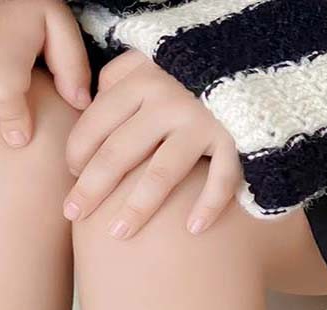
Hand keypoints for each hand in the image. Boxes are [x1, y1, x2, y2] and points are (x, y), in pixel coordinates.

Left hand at [64, 50, 240, 236]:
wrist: (255, 58)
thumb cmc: (188, 71)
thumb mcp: (150, 61)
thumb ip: (119, 79)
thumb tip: (88, 106)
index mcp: (142, 80)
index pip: (95, 124)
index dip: (76, 153)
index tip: (71, 175)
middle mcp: (170, 98)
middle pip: (119, 152)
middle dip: (91, 188)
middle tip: (73, 214)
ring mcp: (204, 120)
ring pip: (162, 173)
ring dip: (137, 208)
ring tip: (118, 234)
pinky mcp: (237, 138)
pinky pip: (222, 177)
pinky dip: (210, 204)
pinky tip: (193, 229)